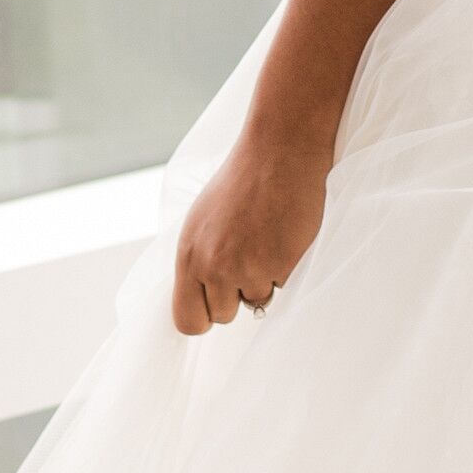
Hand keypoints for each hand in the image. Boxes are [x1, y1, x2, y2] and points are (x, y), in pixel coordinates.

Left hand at [171, 120, 331, 334]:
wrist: (280, 152)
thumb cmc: (241, 181)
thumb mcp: (200, 221)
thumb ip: (198, 261)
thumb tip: (198, 298)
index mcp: (189, 255)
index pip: (186, 320)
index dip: (203, 318)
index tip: (213, 307)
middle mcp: (215, 267)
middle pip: (223, 316)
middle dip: (236, 295)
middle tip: (247, 257)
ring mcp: (249, 269)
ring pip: (257, 301)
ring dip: (263, 280)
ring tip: (266, 240)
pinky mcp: (283, 266)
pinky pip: (284, 287)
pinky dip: (286, 268)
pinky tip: (283, 237)